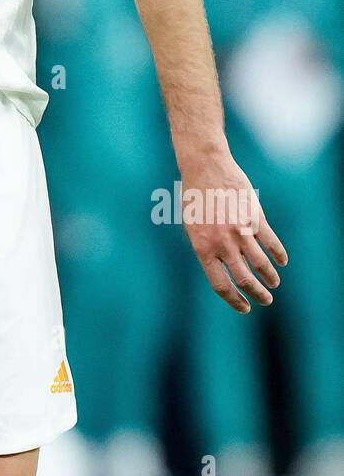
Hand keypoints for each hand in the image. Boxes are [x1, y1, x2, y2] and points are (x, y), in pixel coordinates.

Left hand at [178, 151, 287, 311]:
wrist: (205, 168)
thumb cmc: (194, 198)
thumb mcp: (193, 227)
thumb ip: (208, 248)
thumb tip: (224, 268)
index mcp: (203, 249)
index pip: (221, 285)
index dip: (234, 300)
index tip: (244, 308)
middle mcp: (222, 244)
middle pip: (245, 280)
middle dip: (258, 294)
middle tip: (266, 300)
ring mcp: (240, 231)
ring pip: (261, 265)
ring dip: (270, 277)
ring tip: (274, 282)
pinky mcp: (254, 218)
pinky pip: (271, 242)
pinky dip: (279, 255)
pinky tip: (282, 261)